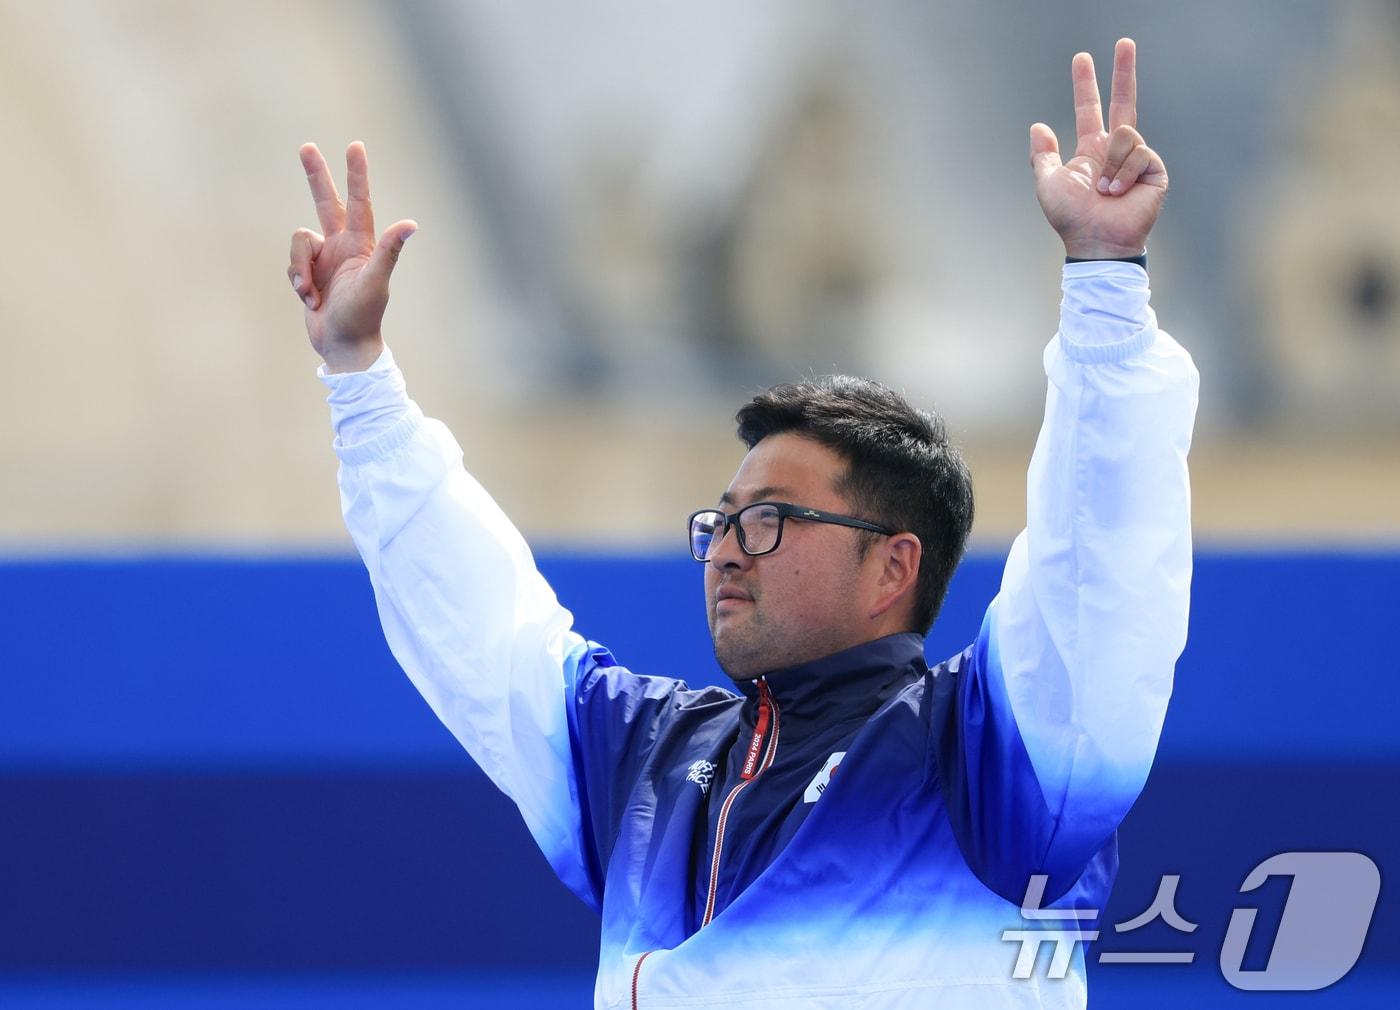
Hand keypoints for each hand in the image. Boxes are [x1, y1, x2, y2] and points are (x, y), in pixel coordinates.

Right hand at [288, 142, 417, 372]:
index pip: (359, 201)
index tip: (355, 146)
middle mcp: (342, 245)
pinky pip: (293, 265)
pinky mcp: (308, 273)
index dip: (356, 174)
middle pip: (326, 202)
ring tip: (312, 295)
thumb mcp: (375, 282)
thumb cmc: (363, 316)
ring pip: (299, 242)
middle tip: (306, 146)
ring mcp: (324, 259)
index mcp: (361, 243)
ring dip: (300, 268)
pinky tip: (311, 302)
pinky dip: (297, 282)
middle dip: (315, 175)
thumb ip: (388, 251)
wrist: (343, 347)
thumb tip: (410, 225)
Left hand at [1029, 39, 1166, 259]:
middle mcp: (1116, 149)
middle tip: (1124, 42)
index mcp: (1092, 149)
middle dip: (1123, 71)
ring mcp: (1137, 158)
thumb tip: (1038, 126)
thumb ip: (1043, 155)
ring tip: (1105, 191)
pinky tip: (1119, 192)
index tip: (1082, 58)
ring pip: (1126, 132)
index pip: (1090, 109)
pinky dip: (1123, 173)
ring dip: (1111, 163)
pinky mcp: (1154, 170)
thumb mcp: (1048, 184)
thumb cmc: (1071, 217)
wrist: (1096, 240)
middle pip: (1124, 101)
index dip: (1085, 85)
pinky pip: (1138, 152)